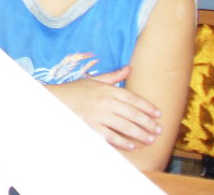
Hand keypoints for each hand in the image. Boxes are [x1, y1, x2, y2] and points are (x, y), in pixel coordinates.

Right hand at [48, 67, 162, 149]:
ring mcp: (98, 115)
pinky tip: (132, 146)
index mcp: (107, 89)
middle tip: (158, 130)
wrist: (55, 99)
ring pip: (125, 126)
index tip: (158, 114)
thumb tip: (129, 68)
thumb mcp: (93, 80)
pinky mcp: (92, 127)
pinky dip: (123, 142)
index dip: (148, 107)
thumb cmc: (75, 90)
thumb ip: (113, 76)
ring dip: (140, 134)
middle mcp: (105, 101)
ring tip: (150, 139)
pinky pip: (111, 136)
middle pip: (133, 113)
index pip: (133, 98)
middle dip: (148, 123)